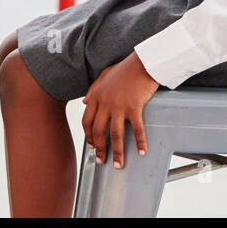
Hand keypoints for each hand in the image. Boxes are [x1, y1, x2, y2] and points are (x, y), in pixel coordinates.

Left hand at [81, 52, 159, 167]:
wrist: (143, 63)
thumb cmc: (125, 69)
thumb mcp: (104, 76)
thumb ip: (92, 89)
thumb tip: (83, 102)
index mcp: (96, 96)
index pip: (87, 121)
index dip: (89, 136)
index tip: (92, 146)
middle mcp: (105, 103)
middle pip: (99, 131)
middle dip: (99, 149)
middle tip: (101, 160)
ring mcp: (119, 106)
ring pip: (115, 135)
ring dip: (117, 152)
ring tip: (118, 165)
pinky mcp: (134, 107)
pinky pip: (136, 129)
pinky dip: (139, 142)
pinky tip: (141, 151)